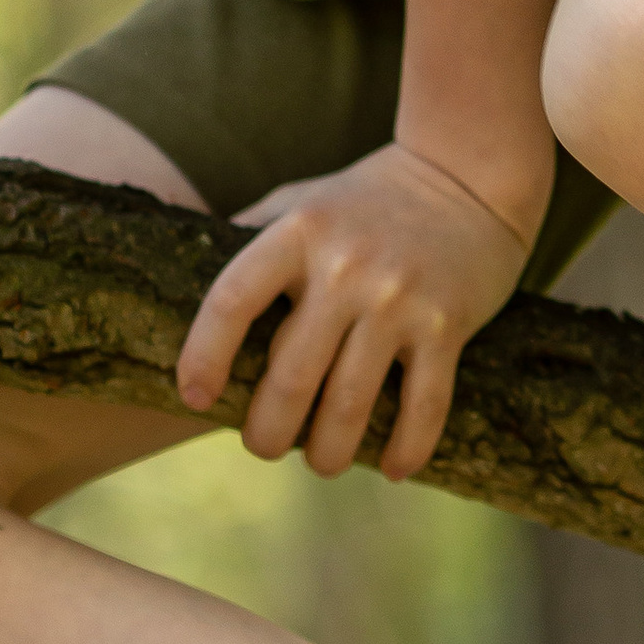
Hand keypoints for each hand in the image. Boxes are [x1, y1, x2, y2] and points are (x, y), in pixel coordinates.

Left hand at [174, 143, 534, 481]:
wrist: (467, 174)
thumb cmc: (365, 198)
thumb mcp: (301, 201)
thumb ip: (250, 234)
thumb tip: (177, 271)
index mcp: (297, 233)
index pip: (232, 300)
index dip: (203, 355)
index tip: (193, 397)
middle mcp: (345, 267)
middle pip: (291, 375)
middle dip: (268, 431)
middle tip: (262, 447)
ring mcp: (398, 300)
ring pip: (351, 404)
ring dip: (328, 451)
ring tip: (320, 463)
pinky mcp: (447, 326)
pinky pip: (424, 406)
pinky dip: (406, 448)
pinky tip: (390, 468)